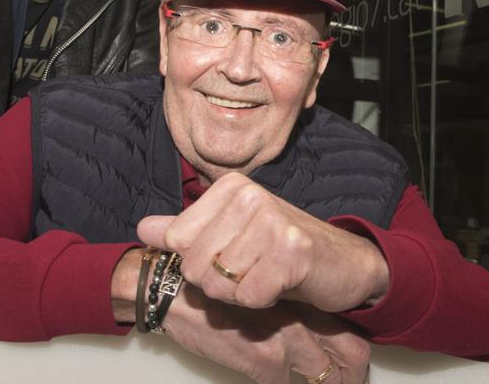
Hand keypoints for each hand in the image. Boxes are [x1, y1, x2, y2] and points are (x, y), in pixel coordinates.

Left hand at [137, 173, 389, 311]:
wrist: (344, 263)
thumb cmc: (283, 249)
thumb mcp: (231, 234)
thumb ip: (185, 231)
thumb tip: (144, 229)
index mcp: (231, 187)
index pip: (177, 239)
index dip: (198, 260)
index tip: (230, 254)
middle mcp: (251, 196)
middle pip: (195, 265)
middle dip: (218, 282)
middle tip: (250, 270)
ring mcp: (274, 222)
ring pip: (220, 284)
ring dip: (241, 293)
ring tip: (266, 276)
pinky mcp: (294, 253)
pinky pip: (249, 296)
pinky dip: (263, 301)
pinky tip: (281, 285)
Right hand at [163, 286, 369, 383]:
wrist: (174, 291)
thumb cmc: (211, 292)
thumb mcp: (255, 294)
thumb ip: (281, 311)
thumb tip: (299, 336)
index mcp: (300, 300)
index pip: (347, 330)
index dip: (353, 356)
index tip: (351, 371)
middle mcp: (299, 317)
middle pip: (351, 352)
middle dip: (351, 376)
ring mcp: (284, 339)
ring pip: (323, 373)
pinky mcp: (262, 359)